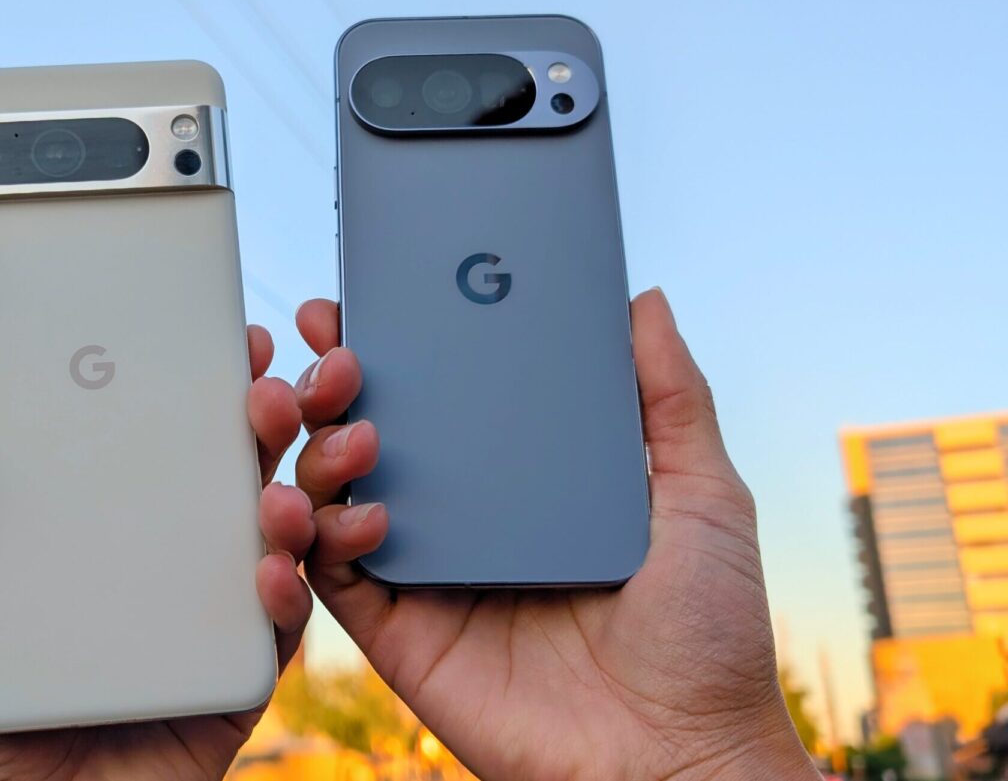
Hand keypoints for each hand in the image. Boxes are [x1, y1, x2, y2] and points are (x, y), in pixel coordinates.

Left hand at [0, 325, 310, 780]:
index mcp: (110, 529)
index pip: (164, 439)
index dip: (204, 385)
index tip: (227, 338)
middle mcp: (170, 560)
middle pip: (234, 474)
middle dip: (268, 424)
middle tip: (269, 392)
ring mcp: (210, 616)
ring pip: (274, 538)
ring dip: (293, 495)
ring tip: (279, 482)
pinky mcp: (235, 679)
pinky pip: (276, 631)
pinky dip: (283, 595)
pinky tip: (266, 570)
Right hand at [278, 289, 820, 780]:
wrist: (685, 757)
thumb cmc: (710, 637)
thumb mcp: (702, 496)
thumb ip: (669, 400)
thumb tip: (647, 301)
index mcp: (524, 484)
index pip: (446, 401)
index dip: (402, 348)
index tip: (373, 296)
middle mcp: (468, 524)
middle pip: (373, 438)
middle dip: (336, 383)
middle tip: (334, 343)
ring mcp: (430, 579)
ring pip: (334, 498)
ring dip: (321, 450)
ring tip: (351, 423)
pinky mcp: (403, 638)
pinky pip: (335, 579)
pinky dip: (323, 538)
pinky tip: (357, 510)